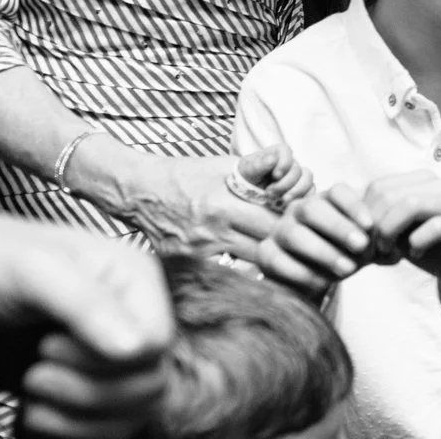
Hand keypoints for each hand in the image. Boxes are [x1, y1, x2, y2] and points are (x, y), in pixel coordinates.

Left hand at [0, 209, 172, 438]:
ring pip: (134, 411)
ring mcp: (111, 355)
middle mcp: (133, 317)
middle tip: (35, 372)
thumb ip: (85, 303)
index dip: (108, 359)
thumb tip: (136, 349)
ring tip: (30, 387)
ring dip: (78, 417)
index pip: (156, 342)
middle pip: (150, 382)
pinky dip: (71, 431)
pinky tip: (33, 412)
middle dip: (89, 391)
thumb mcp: (32, 271)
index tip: (49, 345)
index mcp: (134, 279)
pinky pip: (107, 427)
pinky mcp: (88, 385)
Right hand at [111, 154, 287, 261]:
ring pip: (248, 268)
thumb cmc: (188, 175)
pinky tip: (251, 266)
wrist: (141, 191)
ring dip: (267, 261)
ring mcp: (197, 254)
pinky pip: (224, 274)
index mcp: (224, 205)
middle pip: (266, 249)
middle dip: (285, 245)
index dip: (293, 224)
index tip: (299, 223)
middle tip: (295, 241)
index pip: (274, 224)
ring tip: (278, 254)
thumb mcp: (227, 165)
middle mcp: (211, 234)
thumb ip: (262, 173)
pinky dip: (241, 272)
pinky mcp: (186, 265)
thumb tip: (296, 181)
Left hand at [234, 143, 314, 210]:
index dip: (284, 163)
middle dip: (285, 184)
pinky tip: (288, 204)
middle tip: (269, 193)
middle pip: (297, 169)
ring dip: (296, 192)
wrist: (245, 195)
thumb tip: (272, 159)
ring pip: (308, 179)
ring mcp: (297, 177)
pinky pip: (311, 191)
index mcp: (276, 154)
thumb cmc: (245, 179)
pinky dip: (302, 198)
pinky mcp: (301, 190)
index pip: (287, 152)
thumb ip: (258, 165)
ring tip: (281, 202)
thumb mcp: (247, 171)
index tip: (275, 175)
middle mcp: (289, 164)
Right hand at [256, 184, 374, 299]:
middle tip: (361, 246)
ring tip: (348, 270)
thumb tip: (395, 252)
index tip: (371, 226)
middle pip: (312, 209)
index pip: (337, 192)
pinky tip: (323, 284)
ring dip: (323, 252)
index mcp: (325, 200)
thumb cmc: (345, 256)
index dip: (354, 206)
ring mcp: (278, 230)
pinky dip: (302, 273)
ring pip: (294, 234)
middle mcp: (298, 209)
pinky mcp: (264, 254)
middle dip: (338, 227)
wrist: (314, 282)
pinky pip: (277, 260)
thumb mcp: (363, 248)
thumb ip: (376, 243)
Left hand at [363, 172, 440, 325]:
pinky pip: (434, 227)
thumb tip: (349, 221)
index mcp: (418, 179)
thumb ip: (377, 219)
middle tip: (376, 250)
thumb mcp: (395, 229)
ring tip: (390, 252)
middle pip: (391, 195)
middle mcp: (437, 183)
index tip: (364, 241)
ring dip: (392, 232)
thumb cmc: (423, 244)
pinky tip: (415, 253)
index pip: (379, 187)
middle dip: (376, 227)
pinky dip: (417, 243)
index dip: (365, 216)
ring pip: (410, 204)